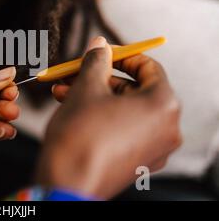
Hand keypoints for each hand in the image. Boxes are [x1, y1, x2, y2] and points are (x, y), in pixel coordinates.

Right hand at [36, 37, 181, 198]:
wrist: (67, 184)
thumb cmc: (79, 135)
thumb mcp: (86, 88)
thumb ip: (96, 61)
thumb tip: (100, 45)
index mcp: (163, 104)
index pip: (148, 66)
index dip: (121, 55)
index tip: (100, 53)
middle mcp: (166, 127)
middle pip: (134, 89)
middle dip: (99, 78)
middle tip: (75, 72)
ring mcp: (154, 148)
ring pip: (124, 110)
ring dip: (94, 97)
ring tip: (63, 92)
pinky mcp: (138, 162)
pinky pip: (122, 129)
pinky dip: (101, 117)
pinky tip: (73, 110)